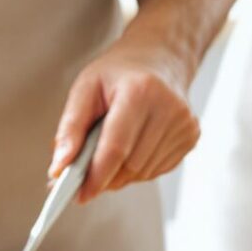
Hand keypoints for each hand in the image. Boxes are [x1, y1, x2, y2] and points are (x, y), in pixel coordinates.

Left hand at [50, 42, 198, 202]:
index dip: (96, 176)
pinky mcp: (191, 137)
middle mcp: (168, 108)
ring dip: (121, 173)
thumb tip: (60, 167)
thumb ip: (70, 128)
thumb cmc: (119, 72)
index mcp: (140, 91)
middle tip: (86, 172)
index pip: (116, 148)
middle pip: (130, 165)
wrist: (160, 56)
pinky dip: (138, 168)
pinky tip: (133, 146)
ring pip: (143, 172)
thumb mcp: (85, 88)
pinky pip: (157, 169)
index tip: (80, 194)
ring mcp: (184, 124)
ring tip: (111, 150)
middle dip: (105, 175)